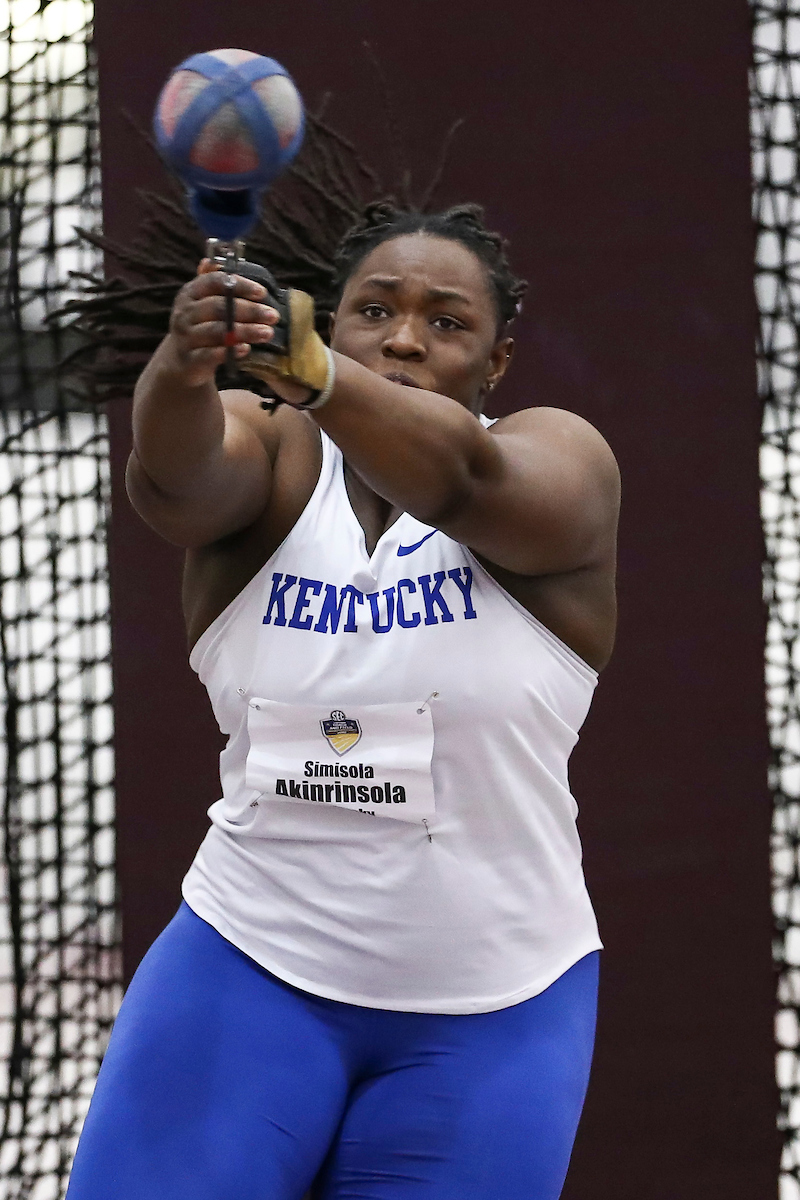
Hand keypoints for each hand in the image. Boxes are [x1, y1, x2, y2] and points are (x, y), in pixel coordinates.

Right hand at [165, 260, 278, 387]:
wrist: (181, 362)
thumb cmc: (199, 328)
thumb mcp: (202, 304)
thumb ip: (210, 283)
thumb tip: (211, 260)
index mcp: (190, 293)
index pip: (214, 282)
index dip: (240, 285)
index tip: (262, 292)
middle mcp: (184, 312)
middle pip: (219, 307)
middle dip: (249, 310)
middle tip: (273, 315)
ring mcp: (185, 337)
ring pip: (217, 331)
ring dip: (245, 331)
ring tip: (267, 333)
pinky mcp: (190, 359)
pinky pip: (211, 355)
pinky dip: (230, 351)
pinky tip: (246, 349)